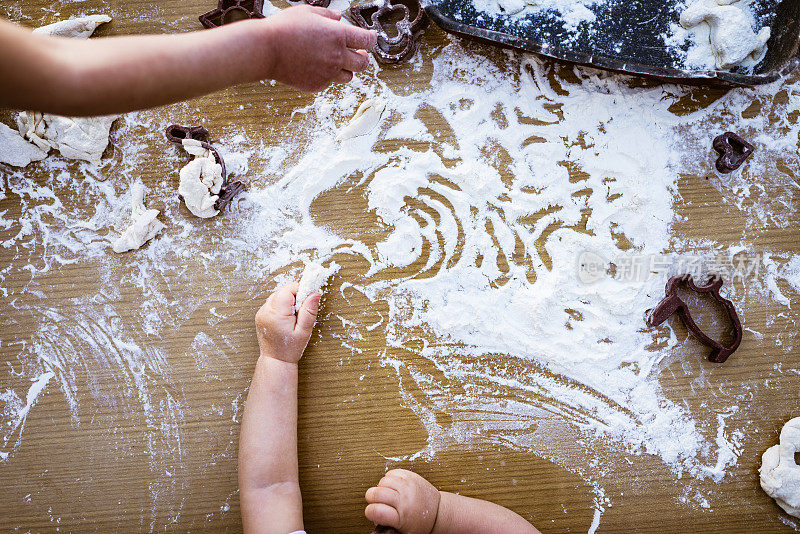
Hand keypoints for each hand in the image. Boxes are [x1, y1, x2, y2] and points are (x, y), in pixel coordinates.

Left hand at [255, 282, 319, 362]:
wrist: (276, 360)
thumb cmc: (289, 349)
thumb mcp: (304, 330)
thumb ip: (309, 310)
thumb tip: (314, 294)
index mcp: (276, 313)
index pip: (289, 289)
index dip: (300, 292)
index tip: (306, 302)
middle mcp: (266, 310)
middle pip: (283, 290)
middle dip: (295, 297)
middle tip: (300, 313)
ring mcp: (261, 312)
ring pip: (278, 295)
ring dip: (288, 301)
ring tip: (293, 317)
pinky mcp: (261, 314)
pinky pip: (273, 302)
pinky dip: (281, 306)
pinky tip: (286, 318)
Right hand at [258, 5, 376, 90]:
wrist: (266, 49)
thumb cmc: (284, 28)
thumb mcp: (307, 12)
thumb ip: (327, 15)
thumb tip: (339, 17)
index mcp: (338, 35)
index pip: (367, 40)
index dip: (372, 38)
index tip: (371, 38)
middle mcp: (337, 56)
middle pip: (363, 63)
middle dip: (364, 57)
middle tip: (360, 53)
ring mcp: (327, 73)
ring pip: (348, 76)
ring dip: (347, 69)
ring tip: (338, 62)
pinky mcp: (316, 85)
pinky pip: (328, 83)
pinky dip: (327, 76)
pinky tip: (317, 67)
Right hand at [365, 469, 440, 533]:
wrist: (437, 512)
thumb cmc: (420, 523)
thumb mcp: (403, 532)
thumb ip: (386, 529)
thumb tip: (374, 528)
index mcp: (402, 517)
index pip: (375, 511)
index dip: (369, 512)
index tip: (372, 513)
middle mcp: (404, 499)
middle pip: (376, 493)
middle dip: (372, 499)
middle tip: (377, 503)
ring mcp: (408, 486)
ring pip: (382, 481)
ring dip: (380, 488)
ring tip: (387, 495)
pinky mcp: (411, 476)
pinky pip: (391, 472)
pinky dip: (388, 479)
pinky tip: (393, 487)